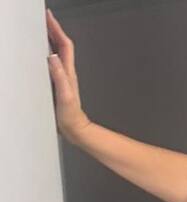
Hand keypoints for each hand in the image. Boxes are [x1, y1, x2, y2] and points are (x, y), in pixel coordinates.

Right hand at [46, 8, 91, 142]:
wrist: (76, 130)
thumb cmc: (71, 116)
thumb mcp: (65, 96)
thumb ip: (60, 77)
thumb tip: (53, 57)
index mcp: (68, 72)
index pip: (64, 45)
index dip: (57, 29)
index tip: (48, 17)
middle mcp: (67, 72)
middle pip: (61, 45)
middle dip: (53, 30)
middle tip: (44, 18)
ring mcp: (63, 78)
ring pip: (57, 52)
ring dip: (51, 39)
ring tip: (43, 29)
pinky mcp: (58, 84)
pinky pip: (53, 63)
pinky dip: (47, 52)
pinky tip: (42, 53)